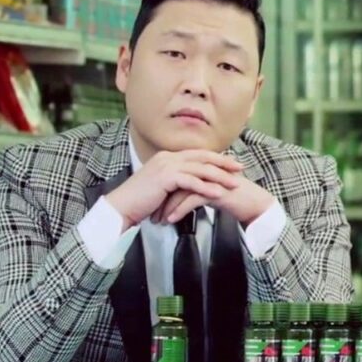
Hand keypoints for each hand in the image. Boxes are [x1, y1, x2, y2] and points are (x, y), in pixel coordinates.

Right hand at [105, 150, 242, 229]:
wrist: (121, 207)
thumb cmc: (141, 202)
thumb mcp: (161, 188)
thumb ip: (176, 183)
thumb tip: (190, 186)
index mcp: (167, 157)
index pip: (197, 155)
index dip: (216, 159)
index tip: (232, 164)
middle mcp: (167, 157)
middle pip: (202, 157)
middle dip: (223, 163)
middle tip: (240, 168)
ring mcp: (166, 166)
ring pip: (199, 169)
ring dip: (219, 176)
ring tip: (235, 183)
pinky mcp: (165, 178)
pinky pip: (191, 181)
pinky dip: (206, 187)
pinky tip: (218, 193)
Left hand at [155, 170, 274, 227]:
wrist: (256, 204)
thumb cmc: (235, 200)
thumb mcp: (212, 191)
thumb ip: (196, 189)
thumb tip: (179, 196)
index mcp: (201, 168)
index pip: (174, 176)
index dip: (161, 191)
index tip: (152, 205)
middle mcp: (204, 170)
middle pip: (173, 182)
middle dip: (160, 200)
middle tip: (150, 214)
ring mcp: (210, 179)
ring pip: (180, 190)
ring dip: (167, 207)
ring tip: (158, 220)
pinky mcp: (216, 190)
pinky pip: (191, 199)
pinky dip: (179, 210)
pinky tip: (171, 220)